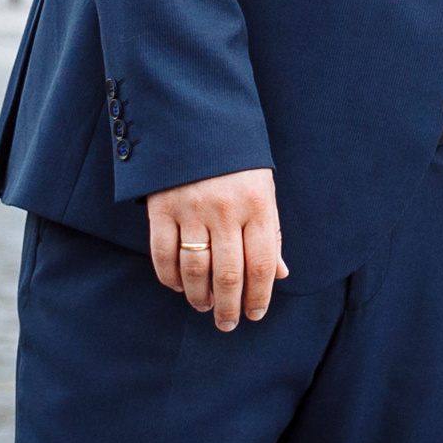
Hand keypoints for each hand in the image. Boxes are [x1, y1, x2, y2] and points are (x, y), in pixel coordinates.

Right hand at [147, 168, 283, 329]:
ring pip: (195, 269)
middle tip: (228, 324)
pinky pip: (163, 254)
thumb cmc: (237, 160)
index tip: (255, 315)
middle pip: (229, 274)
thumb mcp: (263, 189)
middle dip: (230, 307)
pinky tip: (179, 286)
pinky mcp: (161, 208)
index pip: (262, 264)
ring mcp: (192, 209)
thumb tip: (280, 275)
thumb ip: (271, 232)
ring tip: (205, 307)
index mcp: (258, 205)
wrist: (195, 117)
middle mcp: (226, 210)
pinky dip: (170, 277)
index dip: (259, 297)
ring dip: (200, 297)